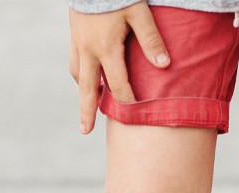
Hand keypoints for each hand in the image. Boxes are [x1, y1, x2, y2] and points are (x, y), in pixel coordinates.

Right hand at [69, 2, 169, 133]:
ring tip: (88, 105)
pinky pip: (74, 60)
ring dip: (83, 91)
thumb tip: (164, 65)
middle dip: (87, 111)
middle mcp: (88, 50)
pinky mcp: (75, 34)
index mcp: (106, 48)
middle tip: (85, 131)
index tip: (135, 111)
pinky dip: (79, 73)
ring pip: (78, 74)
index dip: (127, 99)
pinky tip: (85, 76)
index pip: (117, 83)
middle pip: (86, 88)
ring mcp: (78, 43)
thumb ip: (151, 40)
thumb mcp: (139, 14)